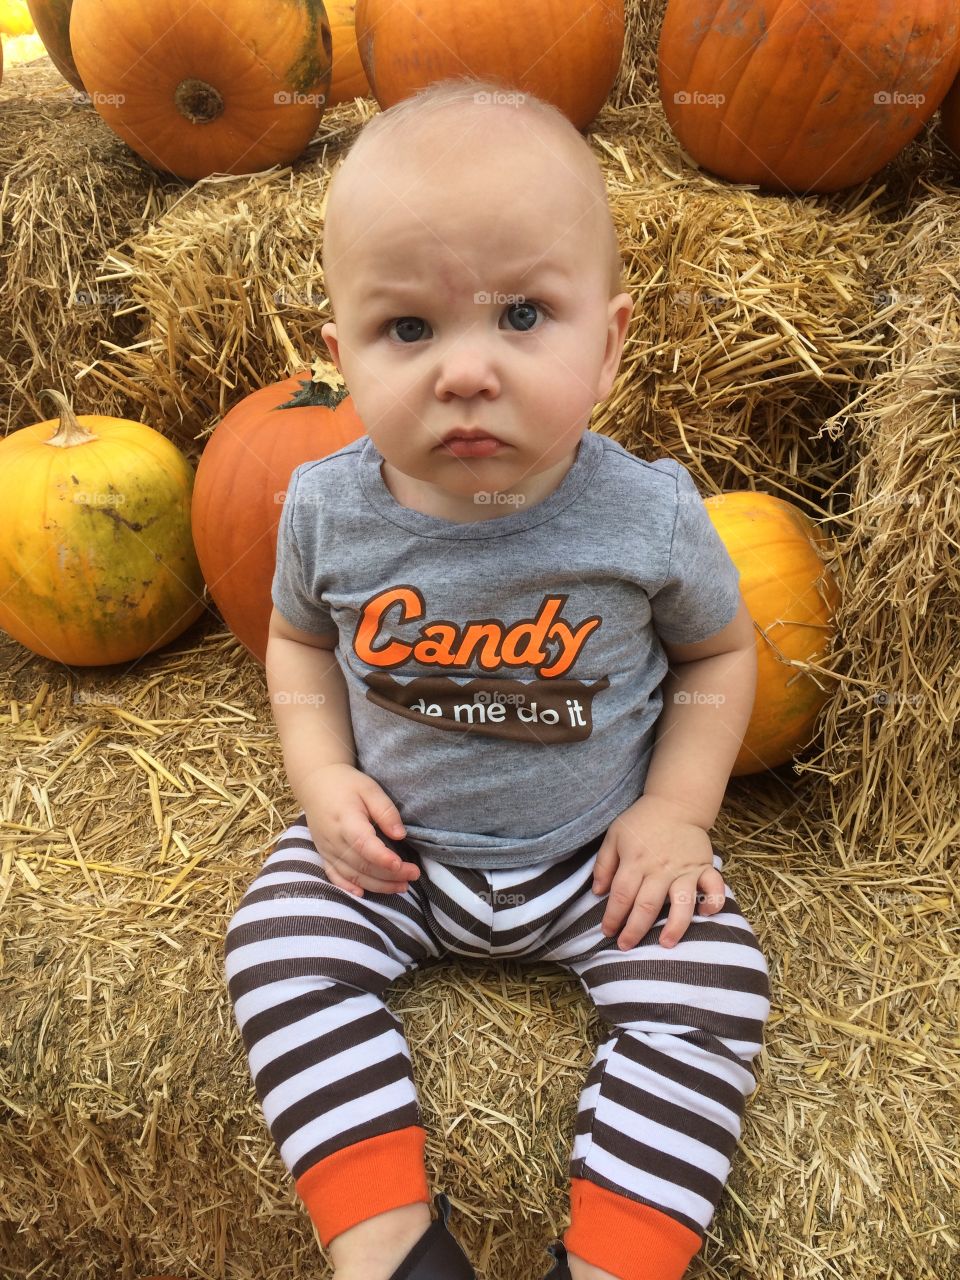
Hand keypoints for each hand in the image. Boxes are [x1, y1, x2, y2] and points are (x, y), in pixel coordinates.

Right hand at [300, 763, 420, 896]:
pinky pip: (334, 876)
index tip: (402, 865)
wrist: (315, 785)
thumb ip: (385, 810)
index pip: (363, 844)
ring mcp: (327, 849)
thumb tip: (400, 835)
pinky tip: (364, 894)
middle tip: (414, 875)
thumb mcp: (370, 788)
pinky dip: (348, 887)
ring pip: (352, 874)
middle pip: (362, 864)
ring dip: (377, 885)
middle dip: (389, 875)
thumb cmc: (347, 785)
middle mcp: (334, 838)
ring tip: (401, 886)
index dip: (382, 857)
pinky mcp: (324, 855)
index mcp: (346, 819)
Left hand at [591, 794, 726, 948]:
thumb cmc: (642, 821)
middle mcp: (660, 868)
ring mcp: (684, 869)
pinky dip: (713, 902)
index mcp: (635, 860)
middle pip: (646, 906)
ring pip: (680, 903)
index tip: (607, 932)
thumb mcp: (615, 835)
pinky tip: (706, 914)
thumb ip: (604, 864)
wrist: (676, 803)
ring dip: (674, 926)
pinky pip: (714, 887)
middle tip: (626, 946)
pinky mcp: (703, 866)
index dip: (613, 917)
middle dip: (635, 930)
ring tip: (665, 944)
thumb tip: (597, 892)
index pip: (621, 895)